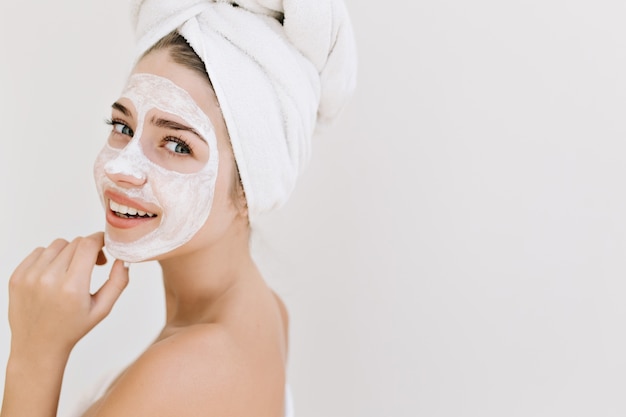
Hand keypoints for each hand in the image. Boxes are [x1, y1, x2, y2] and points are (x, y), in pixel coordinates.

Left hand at [7, 232, 128, 359]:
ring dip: (69, 252)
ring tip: (72, 270)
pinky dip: (50, 257)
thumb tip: (123, 258)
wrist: (37, 346)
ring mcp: (29, 277)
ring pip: (57, 245)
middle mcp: (49, 279)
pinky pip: (39, 252)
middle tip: (93, 264)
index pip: (88, 244)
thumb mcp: (102, 309)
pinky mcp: (16, 276)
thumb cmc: (72, 328)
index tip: (105, 244)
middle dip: (88, 249)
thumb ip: (118, 282)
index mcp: (72, 288)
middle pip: (75, 243)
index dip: (100, 239)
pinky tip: (55, 274)